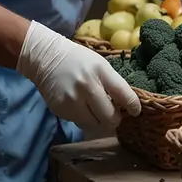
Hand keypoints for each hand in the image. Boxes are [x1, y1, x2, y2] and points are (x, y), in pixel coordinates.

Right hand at [17, 21, 140, 128]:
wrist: (46, 57)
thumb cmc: (78, 60)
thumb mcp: (100, 64)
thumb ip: (113, 83)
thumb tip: (126, 106)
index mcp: (101, 71)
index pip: (124, 95)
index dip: (133, 106)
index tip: (136, 111)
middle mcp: (87, 86)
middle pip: (109, 117)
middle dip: (114, 119)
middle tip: (113, 114)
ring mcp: (72, 100)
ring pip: (94, 124)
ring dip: (97, 119)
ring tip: (93, 107)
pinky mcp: (60, 110)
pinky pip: (79, 122)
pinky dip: (83, 117)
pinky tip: (78, 105)